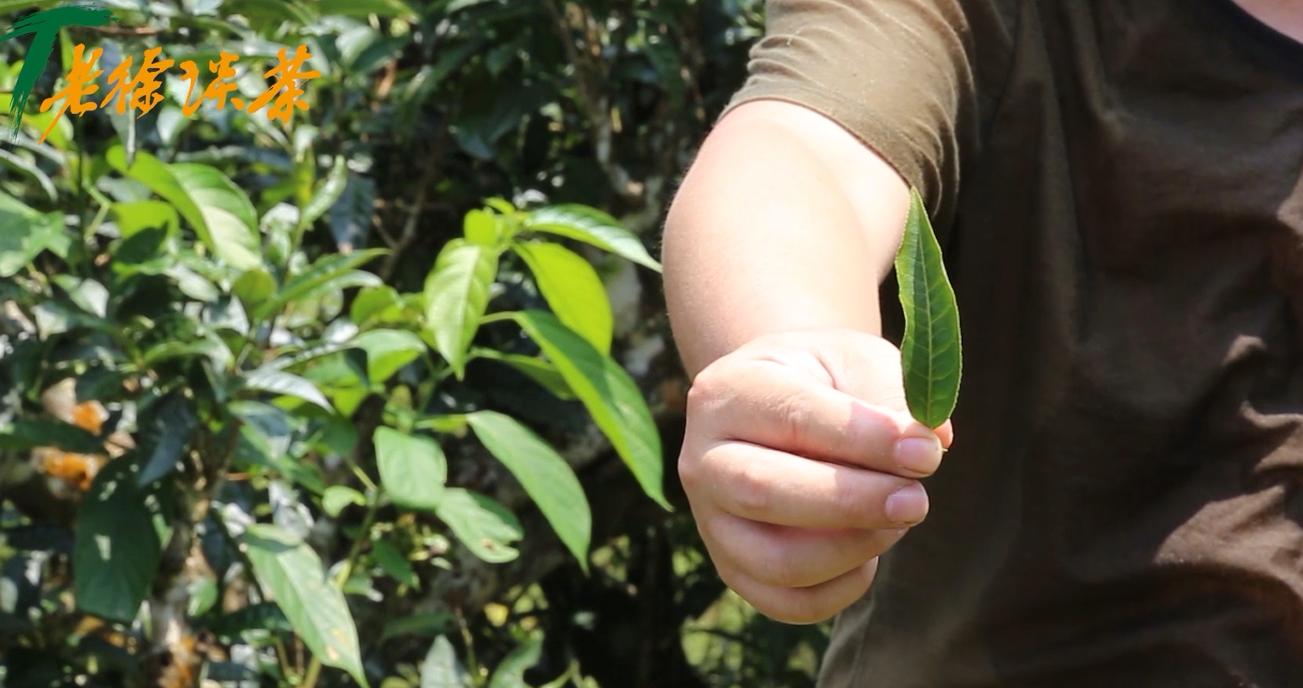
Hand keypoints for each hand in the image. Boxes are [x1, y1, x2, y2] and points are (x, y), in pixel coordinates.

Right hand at [677, 329, 953, 623]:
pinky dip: (842, 587)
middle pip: (764, 493)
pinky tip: (870, 551)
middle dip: (852, 503)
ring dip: (853, 548)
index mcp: (729, 392)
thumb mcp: (855, 361)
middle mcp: (703, 459)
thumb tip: (936, 440)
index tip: (925, 452)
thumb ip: (893, 394)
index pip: (791, 418)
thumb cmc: (824, 380)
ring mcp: (711, 522)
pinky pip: (788, 603)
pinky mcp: (733, 568)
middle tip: (917, 500)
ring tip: (898, 519)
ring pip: (776, 561)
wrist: (779, 405)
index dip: (863, 440)